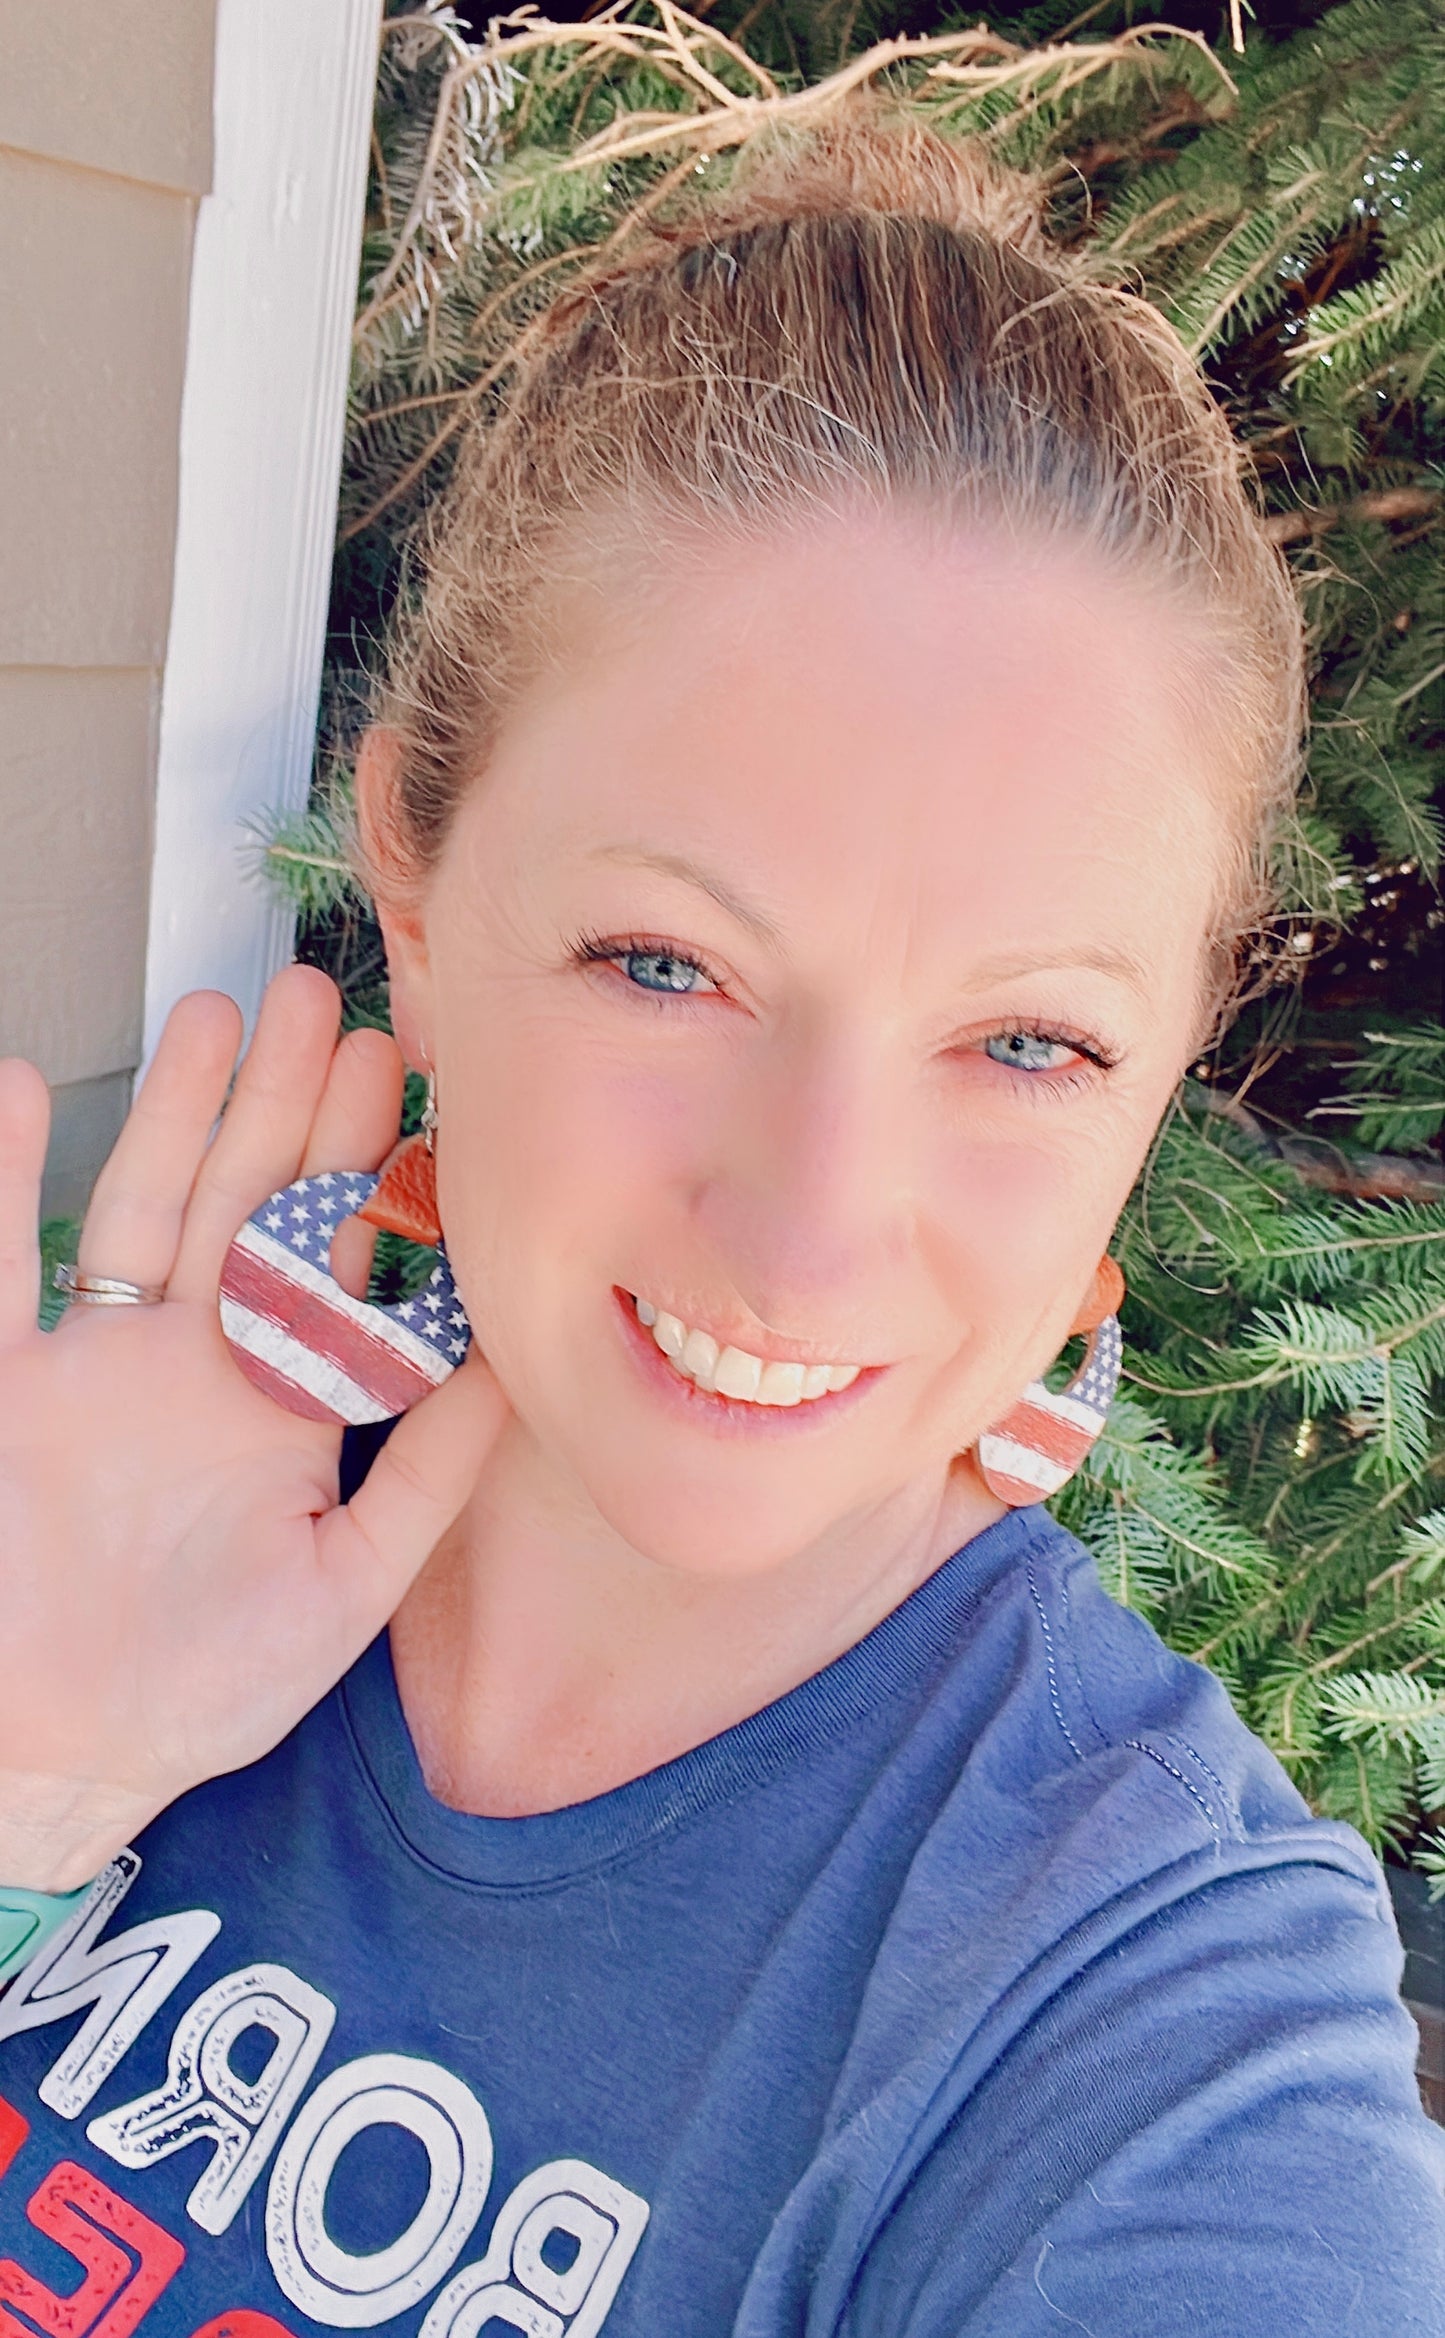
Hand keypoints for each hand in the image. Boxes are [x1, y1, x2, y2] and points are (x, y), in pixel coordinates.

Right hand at [0, 966, 509, 1890]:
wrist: (58, 1758)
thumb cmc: (200, 1690)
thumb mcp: (343, 1583)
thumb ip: (426, 1475)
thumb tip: (513, 1371)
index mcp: (282, 1404)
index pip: (334, 1262)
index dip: (370, 1172)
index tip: (415, 1086)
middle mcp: (193, 1363)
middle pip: (249, 1201)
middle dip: (289, 1102)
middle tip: (332, 1006)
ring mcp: (95, 1361)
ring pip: (146, 1201)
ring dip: (179, 1108)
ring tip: (221, 1013)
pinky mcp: (9, 1383)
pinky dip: (1, 1179)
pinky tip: (18, 1088)